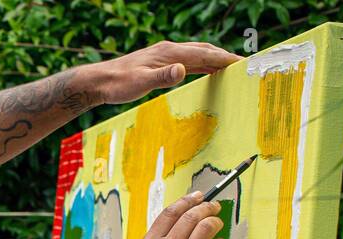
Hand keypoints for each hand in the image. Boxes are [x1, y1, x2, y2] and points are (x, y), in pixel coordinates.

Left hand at [87, 41, 240, 105]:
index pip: (204, 54)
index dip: (224, 59)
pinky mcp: (160, 62)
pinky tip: (206, 71)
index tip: (242, 64)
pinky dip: (201, 64)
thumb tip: (182, 70)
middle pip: (204, 50)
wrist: (100, 81)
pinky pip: (187, 60)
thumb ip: (163, 77)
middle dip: (224, 57)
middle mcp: (170, 50)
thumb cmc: (119, 84)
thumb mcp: (141, 83)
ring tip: (230, 69)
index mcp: (169, 53)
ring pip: (197, 54)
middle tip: (242, 67)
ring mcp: (165, 55)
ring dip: (214, 60)